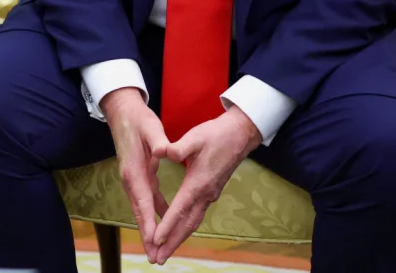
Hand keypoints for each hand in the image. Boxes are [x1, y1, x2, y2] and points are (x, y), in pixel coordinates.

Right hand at [102, 88, 170, 262]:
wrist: (122, 112)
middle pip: (140, 212)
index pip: (143, 200)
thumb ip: (158, 140)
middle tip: (154, 257)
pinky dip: (153, 213)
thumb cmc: (139, 119)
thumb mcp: (151, 127)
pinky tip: (163, 220)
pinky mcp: (137, 176)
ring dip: (149, 228)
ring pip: (142, 209)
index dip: (150, 221)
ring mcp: (132, 179)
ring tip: (157, 249)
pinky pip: (146, 199)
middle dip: (147, 235)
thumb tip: (165, 150)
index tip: (155, 240)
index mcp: (134, 170)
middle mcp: (130, 179)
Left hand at [153, 107, 262, 263]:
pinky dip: (185, 228)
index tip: (155, 240)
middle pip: (187, 225)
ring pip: (193, 223)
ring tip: (165, 253)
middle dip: (172, 243)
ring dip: (178, 239)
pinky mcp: (210, 193)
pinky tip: (177, 232)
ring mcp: (209, 195)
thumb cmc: (215, 135)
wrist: (239, 135)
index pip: (180, 209)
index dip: (167, 225)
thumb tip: (161, 150)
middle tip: (157, 260)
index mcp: (198, 183)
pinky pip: (196, 216)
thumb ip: (178, 147)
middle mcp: (205, 194)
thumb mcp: (194, 137)